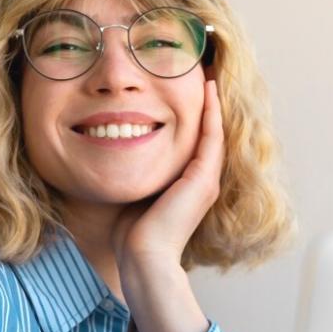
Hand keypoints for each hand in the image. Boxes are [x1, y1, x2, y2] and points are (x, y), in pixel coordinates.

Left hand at [111, 78, 223, 270]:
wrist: (143, 258)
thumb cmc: (132, 234)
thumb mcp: (137, 192)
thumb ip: (137, 172)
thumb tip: (118, 151)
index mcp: (189, 186)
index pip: (196, 143)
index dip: (195, 116)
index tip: (188, 89)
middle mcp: (203, 182)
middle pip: (209, 134)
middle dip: (207, 105)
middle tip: (204, 73)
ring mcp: (206, 181)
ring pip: (214, 132)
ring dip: (213, 103)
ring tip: (209, 75)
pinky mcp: (203, 180)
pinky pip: (211, 138)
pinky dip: (211, 113)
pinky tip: (208, 91)